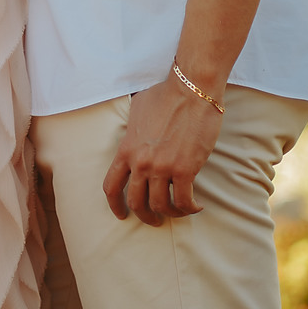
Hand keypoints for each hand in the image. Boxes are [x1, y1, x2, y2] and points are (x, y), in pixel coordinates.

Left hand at [102, 75, 222, 225]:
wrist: (191, 89)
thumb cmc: (166, 94)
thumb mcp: (137, 109)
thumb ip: (131, 130)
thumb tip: (133, 138)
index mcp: (127, 149)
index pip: (111, 186)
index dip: (115, 205)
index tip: (122, 214)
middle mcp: (141, 162)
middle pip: (136, 202)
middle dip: (145, 215)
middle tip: (154, 219)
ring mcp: (162, 167)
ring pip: (161, 205)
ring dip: (170, 214)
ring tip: (178, 212)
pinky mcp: (185, 169)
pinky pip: (184, 201)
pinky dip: (189, 209)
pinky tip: (196, 207)